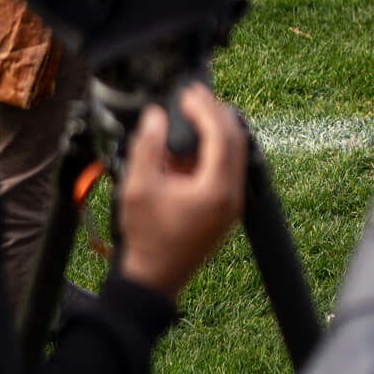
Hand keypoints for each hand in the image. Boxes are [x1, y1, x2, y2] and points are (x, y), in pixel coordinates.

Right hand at [116, 86, 247, 302]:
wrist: (152, 279)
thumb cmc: (146, 239)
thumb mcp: (138, 188)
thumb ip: (148, 147)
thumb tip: (157, 116)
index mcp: (216, 189)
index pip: (221, 134)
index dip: (205, 108)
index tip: (189, 93)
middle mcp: (232, 195)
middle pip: (235, 140)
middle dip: (215, 113)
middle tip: (195, 97)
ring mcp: (232, 204)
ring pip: (234, 154)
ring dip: (216, 131)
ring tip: (192, 114)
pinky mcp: (225, 210)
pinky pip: (226, 170)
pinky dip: (213, 151)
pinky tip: (189, 145)